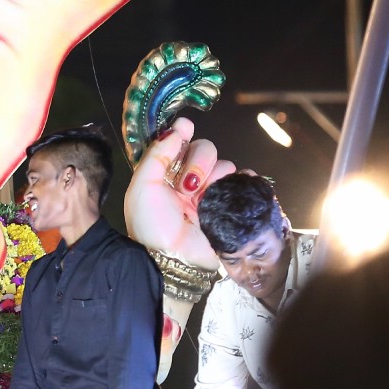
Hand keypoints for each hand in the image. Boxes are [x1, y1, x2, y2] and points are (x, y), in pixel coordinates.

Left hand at [124, 115, 237, 270]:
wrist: (172, 261)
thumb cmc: (151, 225)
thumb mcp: (143, 187)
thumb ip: (156, 155)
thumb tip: (175, 129)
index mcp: (167, 173)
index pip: (180, 142)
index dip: (184, 131)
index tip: (186, 126)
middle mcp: (190, 180)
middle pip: (206, 149)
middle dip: (198, 161)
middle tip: (187, 185)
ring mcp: (212, 194)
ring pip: (225, 165)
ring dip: (216, 173)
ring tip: (202, 196)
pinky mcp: (230, 208)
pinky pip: (245, 184)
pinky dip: (245, 179)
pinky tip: (238, 184)